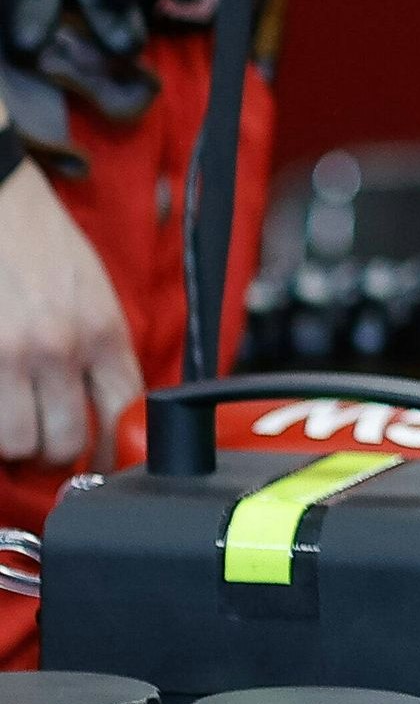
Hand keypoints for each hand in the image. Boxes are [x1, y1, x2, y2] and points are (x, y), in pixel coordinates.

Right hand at [0, 166, 139, 470]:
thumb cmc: (42, 245)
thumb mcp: (93, 293)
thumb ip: (103, 350)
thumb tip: (111, 408)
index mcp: (102, 331)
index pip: (123, 413)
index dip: (113, 448)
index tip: (100, 458)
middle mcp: (59, 349)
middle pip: (66, 443)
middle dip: (54, 449)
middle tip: (43, 435)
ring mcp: (10, 356)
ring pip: (18, 444)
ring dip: (14, 440)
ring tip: (12, 415)